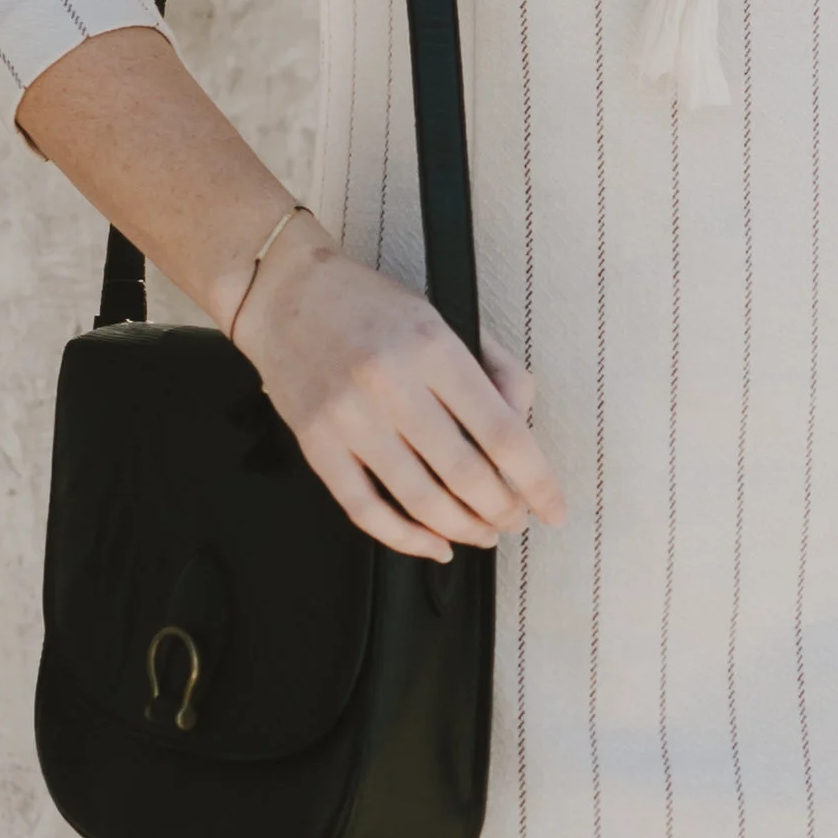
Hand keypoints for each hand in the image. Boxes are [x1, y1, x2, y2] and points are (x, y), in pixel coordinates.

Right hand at [235, 217, 565, 562]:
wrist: (284, 293)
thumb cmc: (370, 305)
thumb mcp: (444, 317)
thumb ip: (492, 369)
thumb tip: (523, 424)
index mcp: (433, 348)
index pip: (502, 432)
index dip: (536, 482)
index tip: (553, 508)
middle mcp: (392, 385)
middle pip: (466, 475)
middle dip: (503, 511)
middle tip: (515, 520)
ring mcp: (350, 419)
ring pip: (420, 501)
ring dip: (463, 529)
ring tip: (483, 533)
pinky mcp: (316, 444)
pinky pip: (365, 510)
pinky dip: (406, 539)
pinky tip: (433, 545)